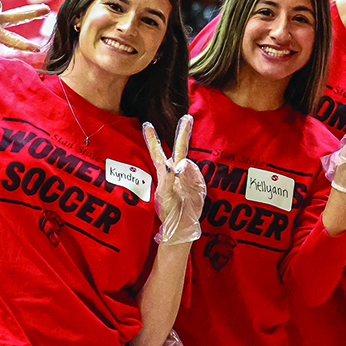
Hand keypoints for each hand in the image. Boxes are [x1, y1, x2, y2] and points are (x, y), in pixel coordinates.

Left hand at [144, 116, 206, 244]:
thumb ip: (168, 179)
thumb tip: (174, 164)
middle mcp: (177, 172)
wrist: (181, 227)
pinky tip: (190, 180)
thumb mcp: (164, 196)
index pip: (157, 153)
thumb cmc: (169, 212)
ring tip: (180, 172)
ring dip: (186, 167)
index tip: (146, 124)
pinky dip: (194, 176)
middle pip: (180, 149)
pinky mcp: (199, 186)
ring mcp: (189, 178)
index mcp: (164, 173)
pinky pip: (198, 177)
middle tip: (187, 118)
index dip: (152, 139)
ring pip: (189, 164)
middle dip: (183, 133)